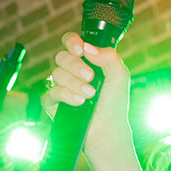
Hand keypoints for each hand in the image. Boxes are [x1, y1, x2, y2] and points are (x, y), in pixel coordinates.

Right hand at [42, 33, 130, 163]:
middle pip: (61, 56)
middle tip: (90, 77)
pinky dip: (66, 95)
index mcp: (87, 61)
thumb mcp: (119, 75)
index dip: (72, 41)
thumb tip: (87, 47)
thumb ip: (108, 56)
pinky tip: (79, 102)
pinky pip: (51, 92)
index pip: (71, 43)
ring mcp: (61, 86)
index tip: (80, 49)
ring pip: (56, 74)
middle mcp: (72, 72)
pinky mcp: (53, 102)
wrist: (107, 129)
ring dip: (75, 84)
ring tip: (89, 95)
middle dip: (76, 66)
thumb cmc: (114, 104)